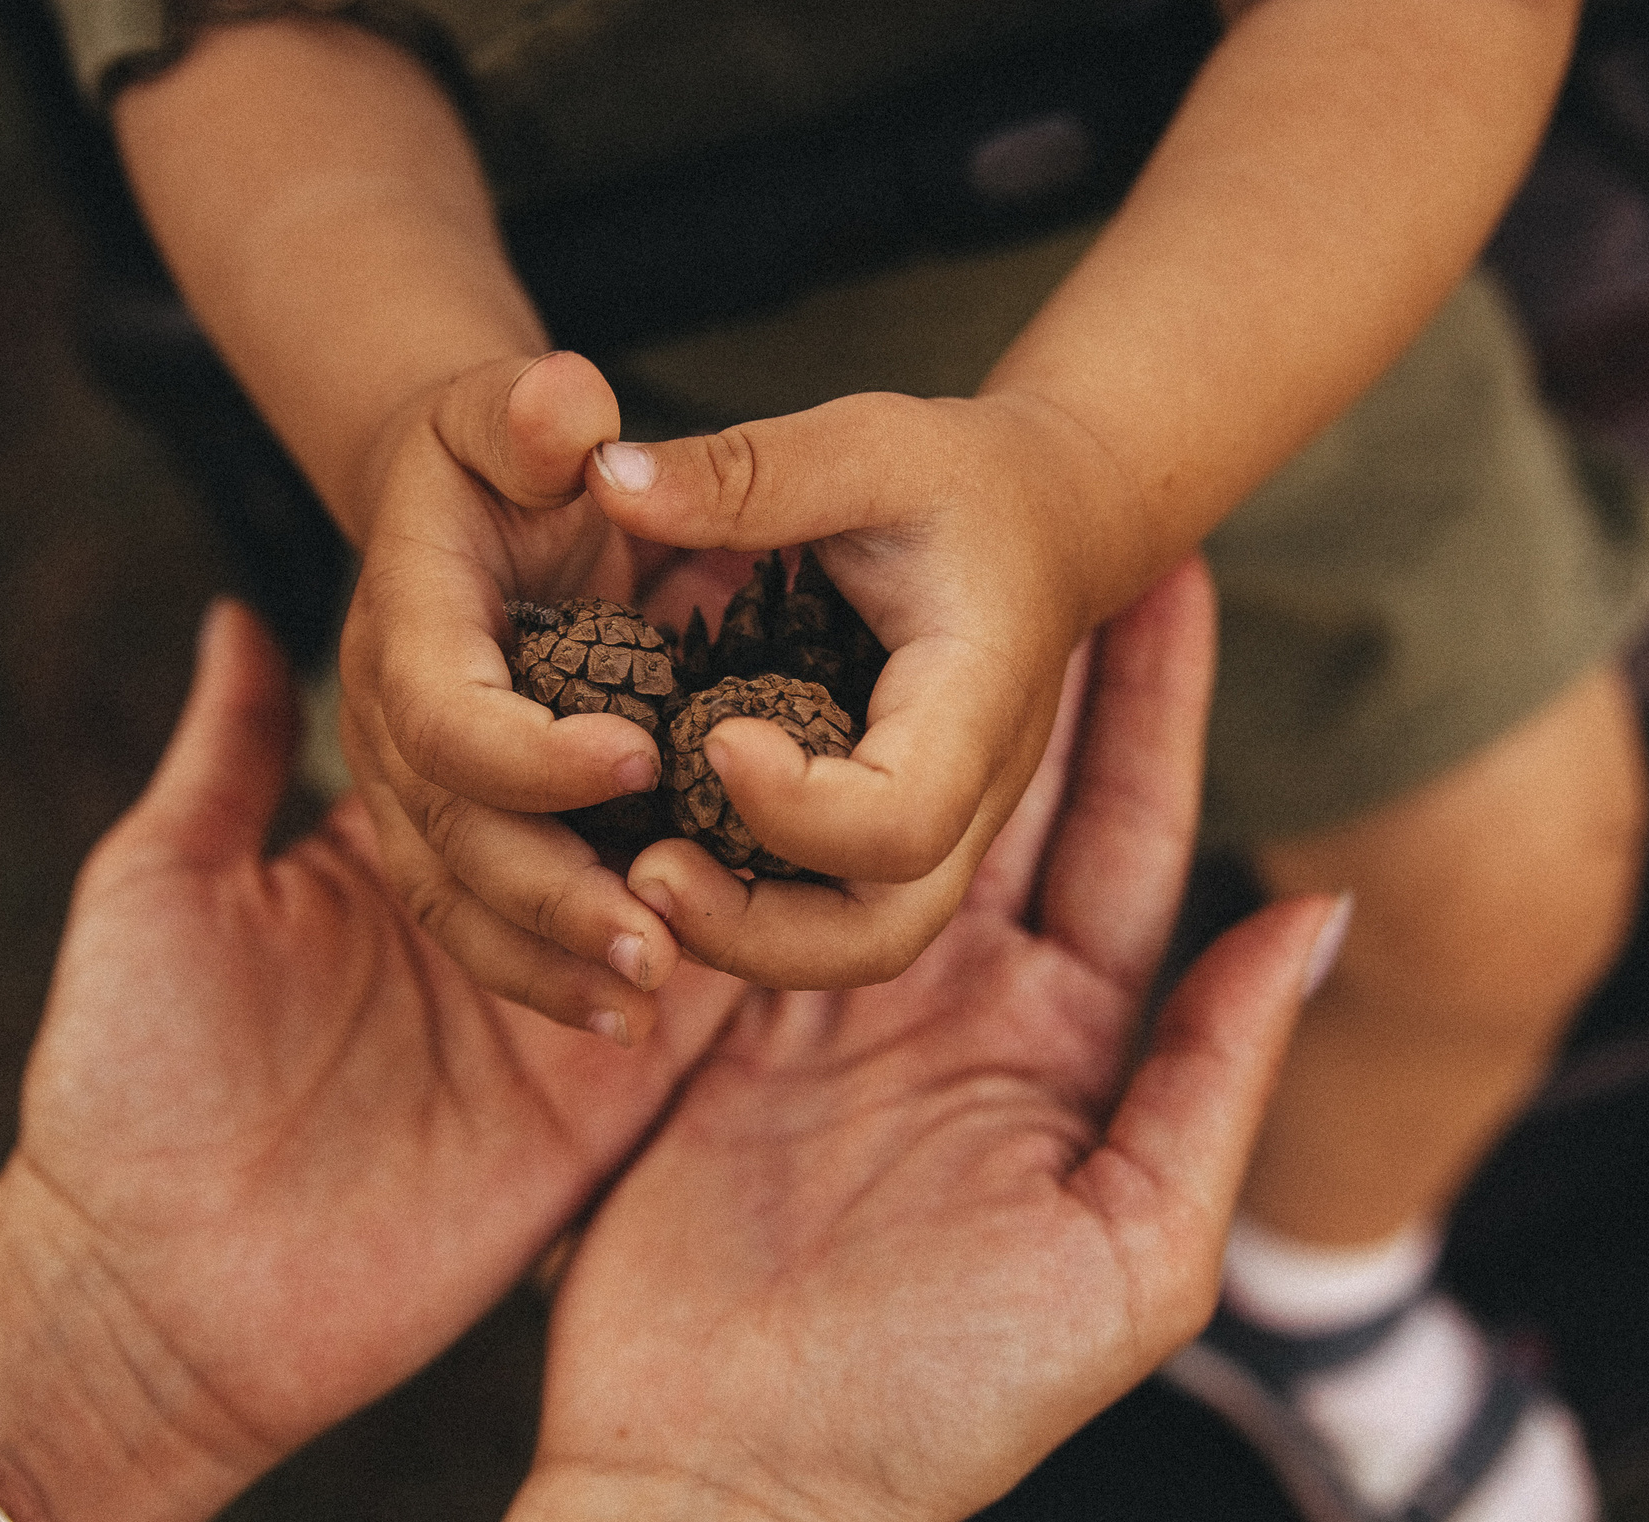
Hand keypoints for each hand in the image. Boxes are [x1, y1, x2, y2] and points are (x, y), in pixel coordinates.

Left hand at [0, 600, 743, 1521]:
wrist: (150, 1295)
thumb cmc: (125, 1078)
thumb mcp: (159, 885)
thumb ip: (227, 753)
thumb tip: (242, 612)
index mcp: (396, 852)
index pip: (508, 738)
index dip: (567, 662)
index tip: (631, 562)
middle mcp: (492, 916)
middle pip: (607, 807)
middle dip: (671, 731)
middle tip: (743, 633)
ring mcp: (553, 1010)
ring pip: (670, 892)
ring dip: (713, 824)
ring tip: (767, 735)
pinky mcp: (597, 1106)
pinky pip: (694, 1015)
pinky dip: (742, 943)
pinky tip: (781, 858)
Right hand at [338, 351, 705, 1040]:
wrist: (457, 509)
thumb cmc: (504, 456)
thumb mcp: (508, 411)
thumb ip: (527, 411)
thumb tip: (566, 405)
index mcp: (407, 626)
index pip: (444, 714)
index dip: (529, 751)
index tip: (638, 761)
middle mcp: (388, 724)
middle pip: (452, 834)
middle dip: (551, 894)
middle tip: (657, 939)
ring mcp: (411, 792)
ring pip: (459, 900)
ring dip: (550, 960)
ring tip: (650, 996)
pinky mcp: (450, 836)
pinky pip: (481, 924)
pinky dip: (547, 973)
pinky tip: (632, 1018)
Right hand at [415, 564, 1335, 1521]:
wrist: (741, 1482)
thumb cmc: (955, 1399)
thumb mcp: (1132, 1253)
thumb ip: (1218, 1079)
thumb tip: (1316, 914)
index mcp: (1074, 1047)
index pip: (1131, 838)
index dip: (1156, 706)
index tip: (1175, 568)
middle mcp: (962, 1004)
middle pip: (1001, 791)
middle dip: (1022, 653)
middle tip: (1039, 506)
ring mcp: (837, 1005)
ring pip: (867, 808)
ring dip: (877, 686)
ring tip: (883, 547)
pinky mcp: (720, 1020)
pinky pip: (747, 874)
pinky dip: (756, 783)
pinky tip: (755, 667)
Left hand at [584, 387, 1150, 988]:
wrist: (1045, 523)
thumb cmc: (959, 482)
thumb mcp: (865, 447)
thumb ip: (745, 472)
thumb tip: (603, 477)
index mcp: (977, 708)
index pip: (903, 819)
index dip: (799, 808)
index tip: (708, 737)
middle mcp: (966, 801)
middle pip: (875, 935)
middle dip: (751, 930)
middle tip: (642, 873)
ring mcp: (931, 836)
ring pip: (843, 946)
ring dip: (734, 933)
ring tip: (631, 873)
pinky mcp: (883, 841)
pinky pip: (814, 911)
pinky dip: (735, 905)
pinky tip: (648, 853)